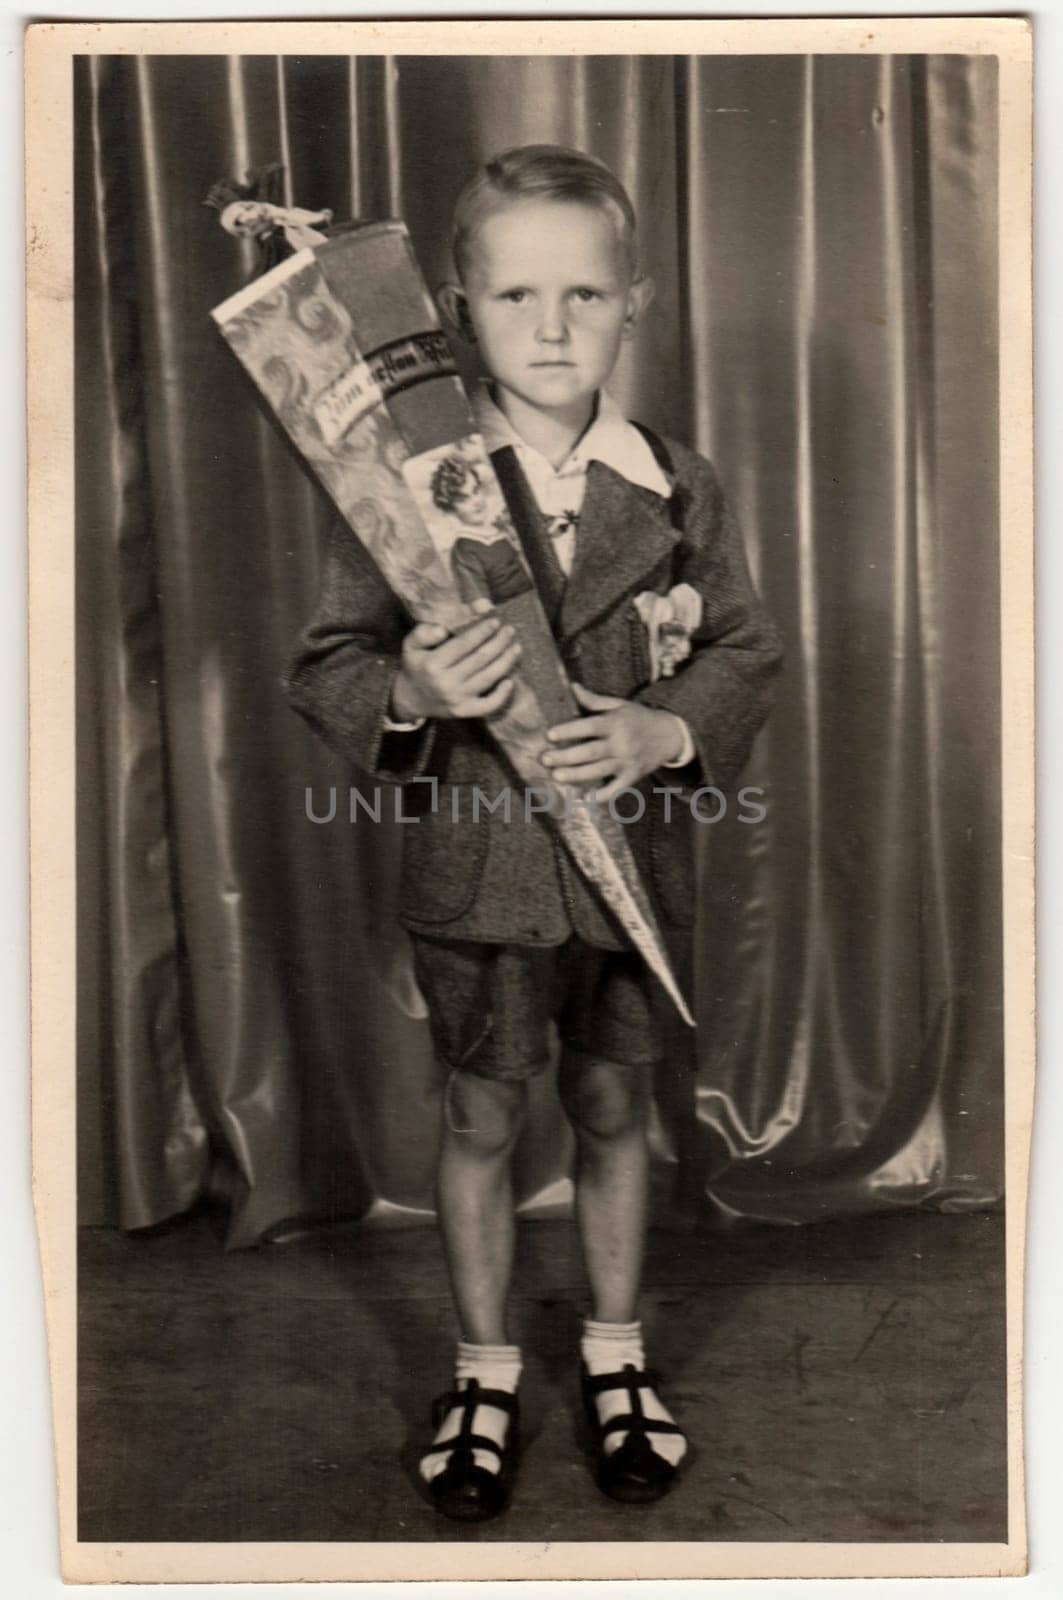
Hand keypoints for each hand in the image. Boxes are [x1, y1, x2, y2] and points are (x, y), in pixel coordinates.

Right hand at [392, 601, 520, 720]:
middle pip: (480, 659)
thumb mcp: (411, 645)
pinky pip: (489, 705)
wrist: (411, 699)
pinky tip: (511, 680)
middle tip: (510, 630)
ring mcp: (457, 699)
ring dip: (506, 661)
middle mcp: (446, 683)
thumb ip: (424, 632)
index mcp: (433, 664)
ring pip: (488, 678)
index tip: (496, 620)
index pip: (463, 644)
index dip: (482, 631)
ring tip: (516, 647)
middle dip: (499, 642)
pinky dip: (502, 694)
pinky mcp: (464, 712)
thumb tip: (443, 629)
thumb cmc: (417, 666)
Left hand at [541, 683, 684, 802]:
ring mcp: (627, 762)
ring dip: (576, 775)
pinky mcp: (632, 777)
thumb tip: (572, 687)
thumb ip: (595, 700)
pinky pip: (615, 789)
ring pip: (598, 771)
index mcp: (615, 723)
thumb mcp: (620, 705)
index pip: (589, 726)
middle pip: (590, 752)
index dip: (569, 731)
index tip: (549, 735)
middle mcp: (621, 743)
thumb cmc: (638, 718)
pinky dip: (601, 796)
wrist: (669, 735)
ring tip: (556, 776)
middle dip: (566, 756)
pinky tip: (584, 799)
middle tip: (545, 759)